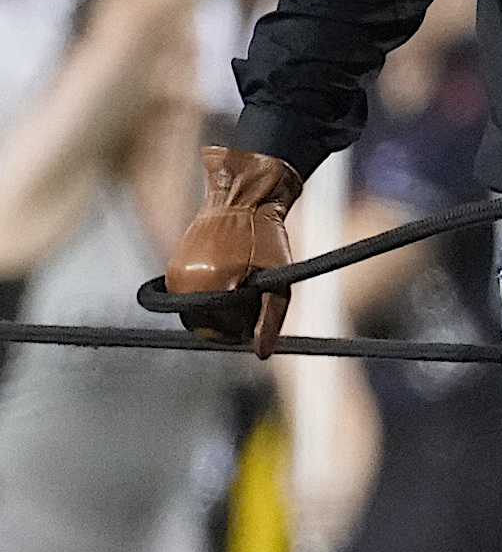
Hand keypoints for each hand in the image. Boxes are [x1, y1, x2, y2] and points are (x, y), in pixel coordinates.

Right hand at [161, 146, 303, 357]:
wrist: (243, 197)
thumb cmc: (267, 238)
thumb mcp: (277, 281)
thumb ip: (269, 320)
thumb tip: (262, 353)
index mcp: (206, 288)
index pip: (219, 332)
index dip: (242, 329)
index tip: (257, 311)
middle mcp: (183, 283)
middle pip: (206, 325)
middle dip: (230, 319)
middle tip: (252, 295)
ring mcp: (175, 274)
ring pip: (197, 312)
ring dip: (219, 307)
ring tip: (241, 281)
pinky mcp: (174, 267)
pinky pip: (191, 295)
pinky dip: (209, 293)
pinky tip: (229, 274)